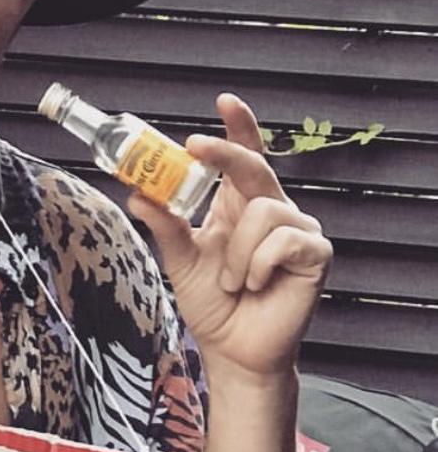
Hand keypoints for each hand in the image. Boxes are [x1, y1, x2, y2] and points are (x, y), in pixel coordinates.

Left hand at [128, 94, 332, 379]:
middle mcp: (271, 209)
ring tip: (233, 281)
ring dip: (236, 252)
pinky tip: (257, 286)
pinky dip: (257, 265)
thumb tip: (136, 194)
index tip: (224, 101)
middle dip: (224, 152)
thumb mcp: (180, 261)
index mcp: (238, 206)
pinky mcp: (316, 252)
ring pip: (262, 210)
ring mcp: (298, 229)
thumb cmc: (213, 304)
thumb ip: (164, 226)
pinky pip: (281, 240)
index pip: (243, 157)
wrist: (234, 350)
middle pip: (253, 166)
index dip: (239, 127)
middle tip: (195, 145)